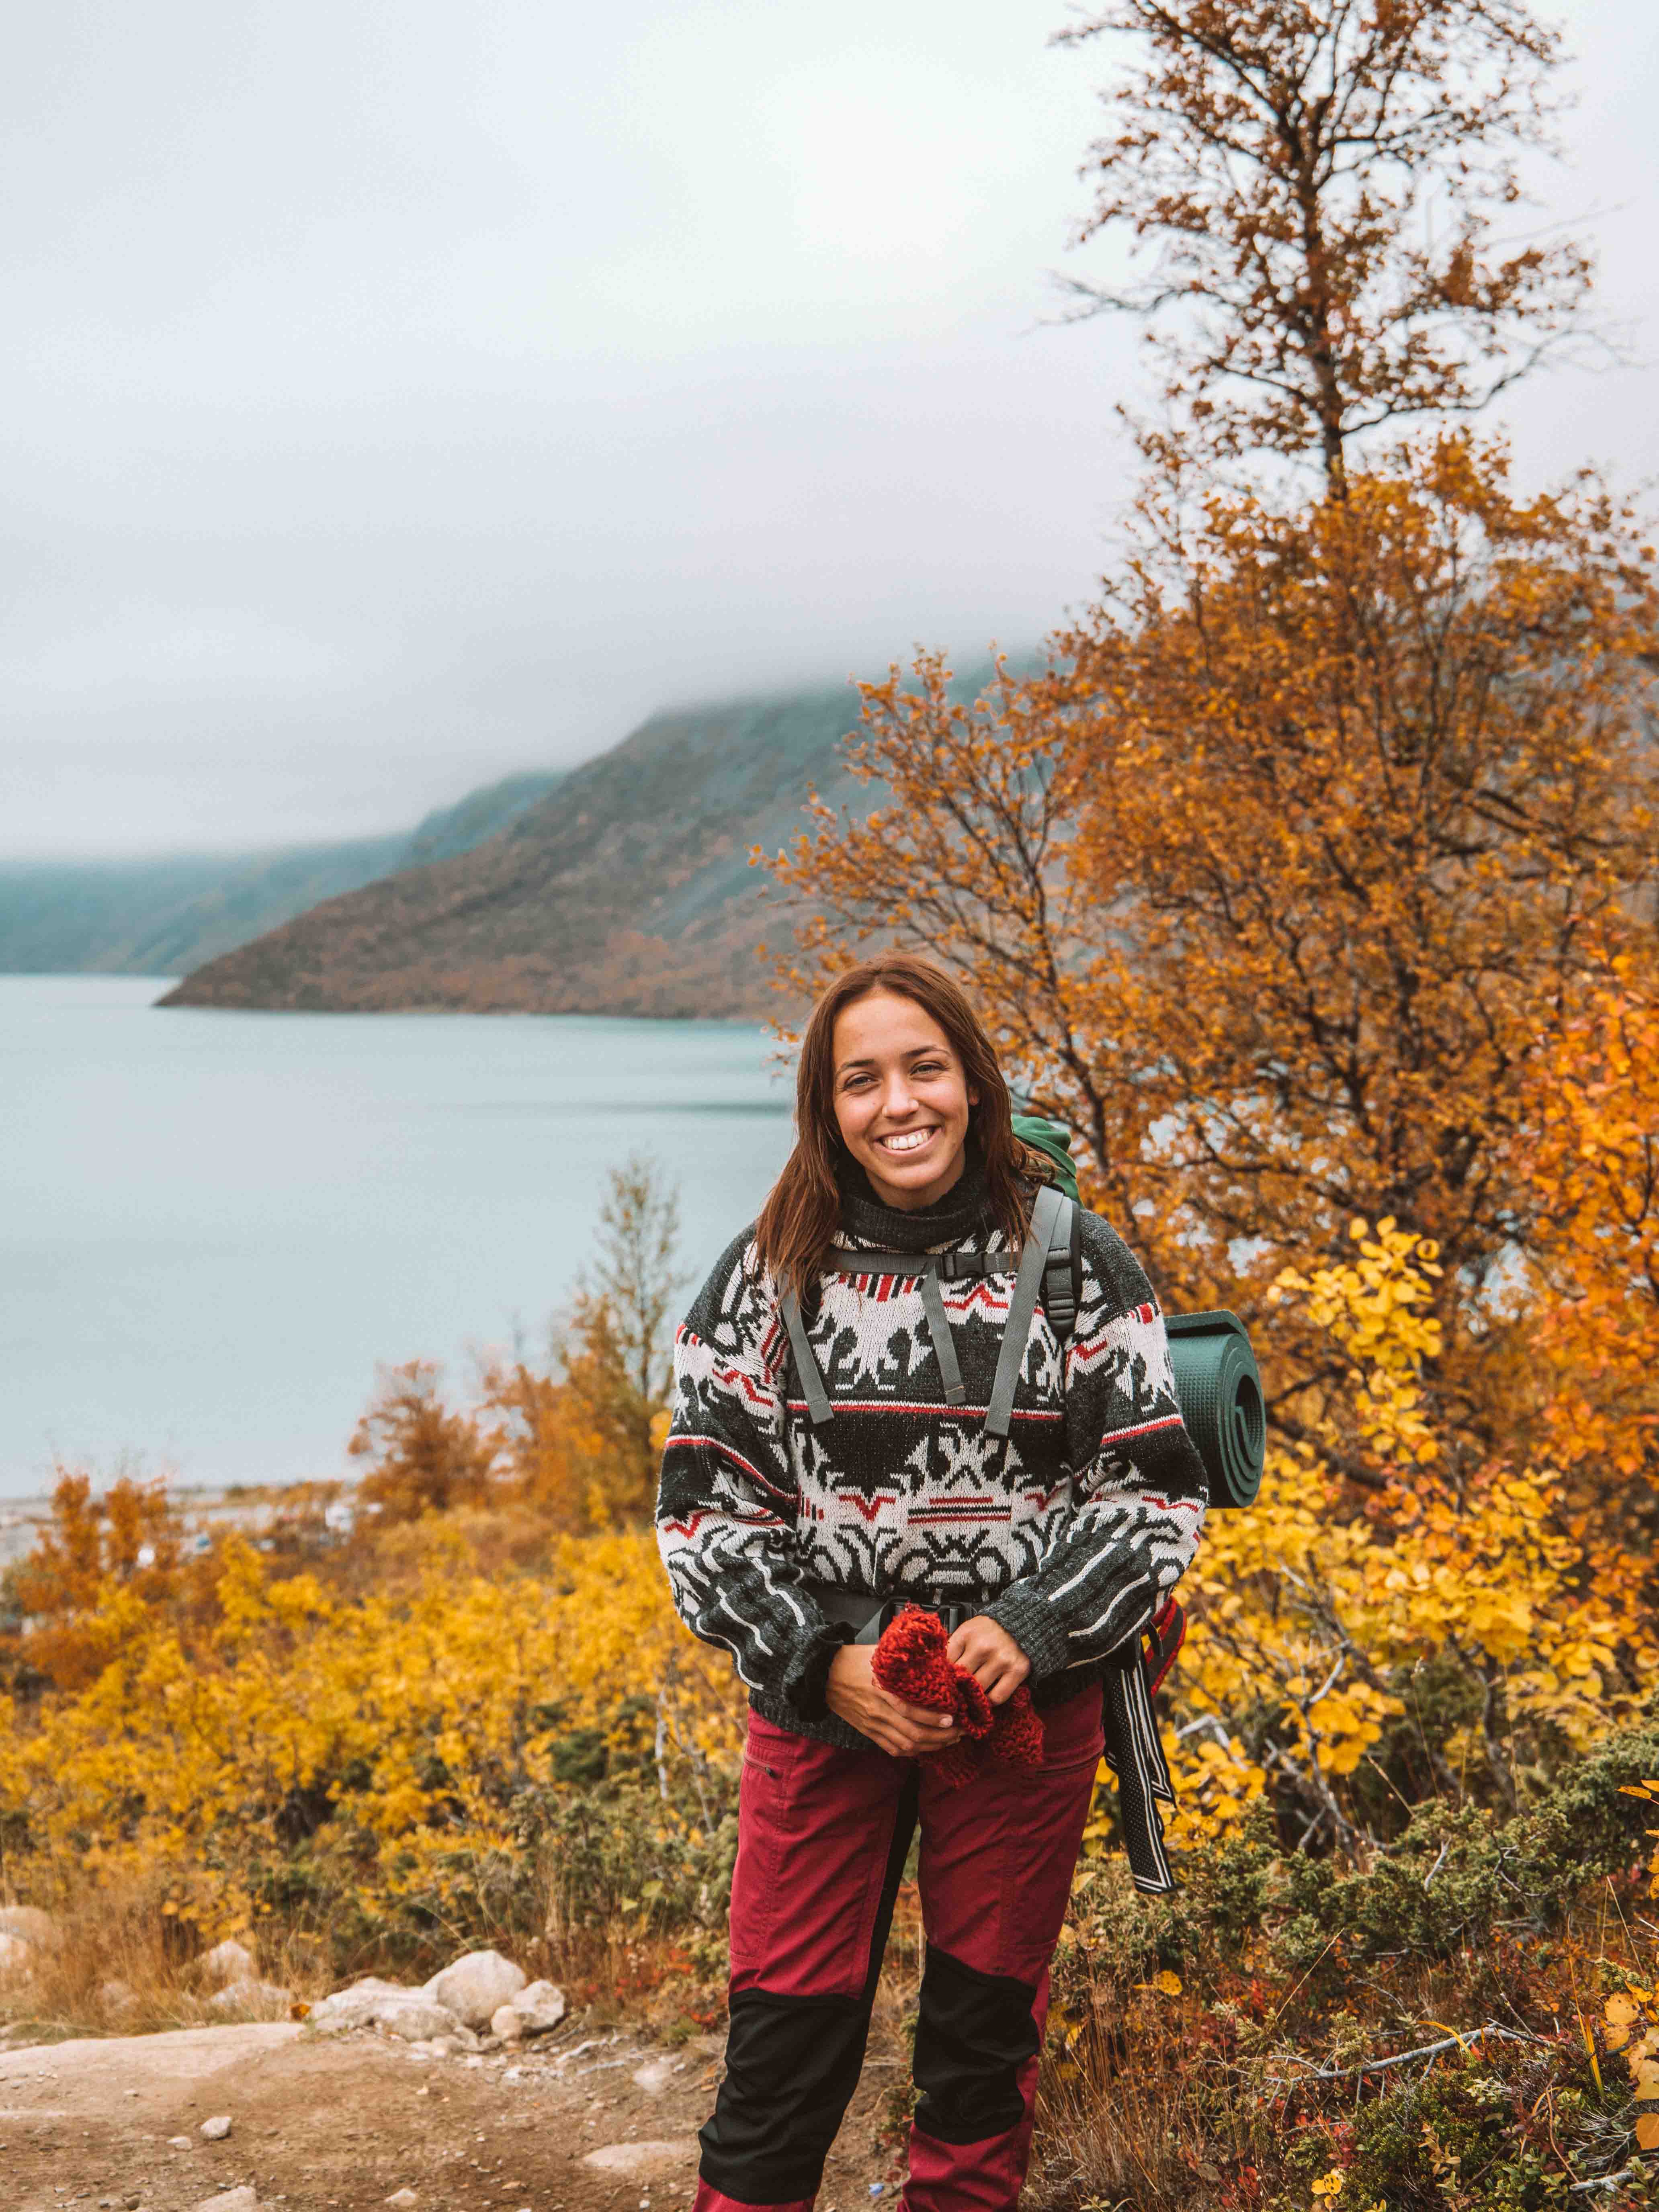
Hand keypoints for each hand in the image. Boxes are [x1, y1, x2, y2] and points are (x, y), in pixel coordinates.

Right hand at [826, 1643, 963, 1757]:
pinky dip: (913, 1752)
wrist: (824, 1675)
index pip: (911, 1709)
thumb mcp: (880, 1653)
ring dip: (932, 1746)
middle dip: (941, 1736)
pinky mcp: (869, 1732)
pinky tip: (927, 1748)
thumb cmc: (854, 1660)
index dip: (934, 1717)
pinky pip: (893, 1748)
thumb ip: (906, 1658)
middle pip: (914, 1733)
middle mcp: (878, 1710)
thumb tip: (935, 1657)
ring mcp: (873, 1724)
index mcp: (882, 1688)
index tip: (953, 1717)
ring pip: (907, 1745)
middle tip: (960, 1731)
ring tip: (950, 1740)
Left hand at [946, 1615, 1030, 1706]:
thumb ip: (954, 1647)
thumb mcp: (968, 1630)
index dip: (944, 1673)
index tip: (945, 1680)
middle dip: (958, 1686)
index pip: (946, 1661)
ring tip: (972, 1693)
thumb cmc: (991, 1629)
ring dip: (974, 1694)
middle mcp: (983, 1647)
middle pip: (962, 1677)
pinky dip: (990, 1700)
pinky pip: (998, 1696)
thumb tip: (940, 1671)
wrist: (1023, 1622)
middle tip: (957, 1691)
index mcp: (967, 1634)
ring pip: (978, 1689)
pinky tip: (987, 1696)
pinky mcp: (1017, 1671)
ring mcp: (1001, 1659)